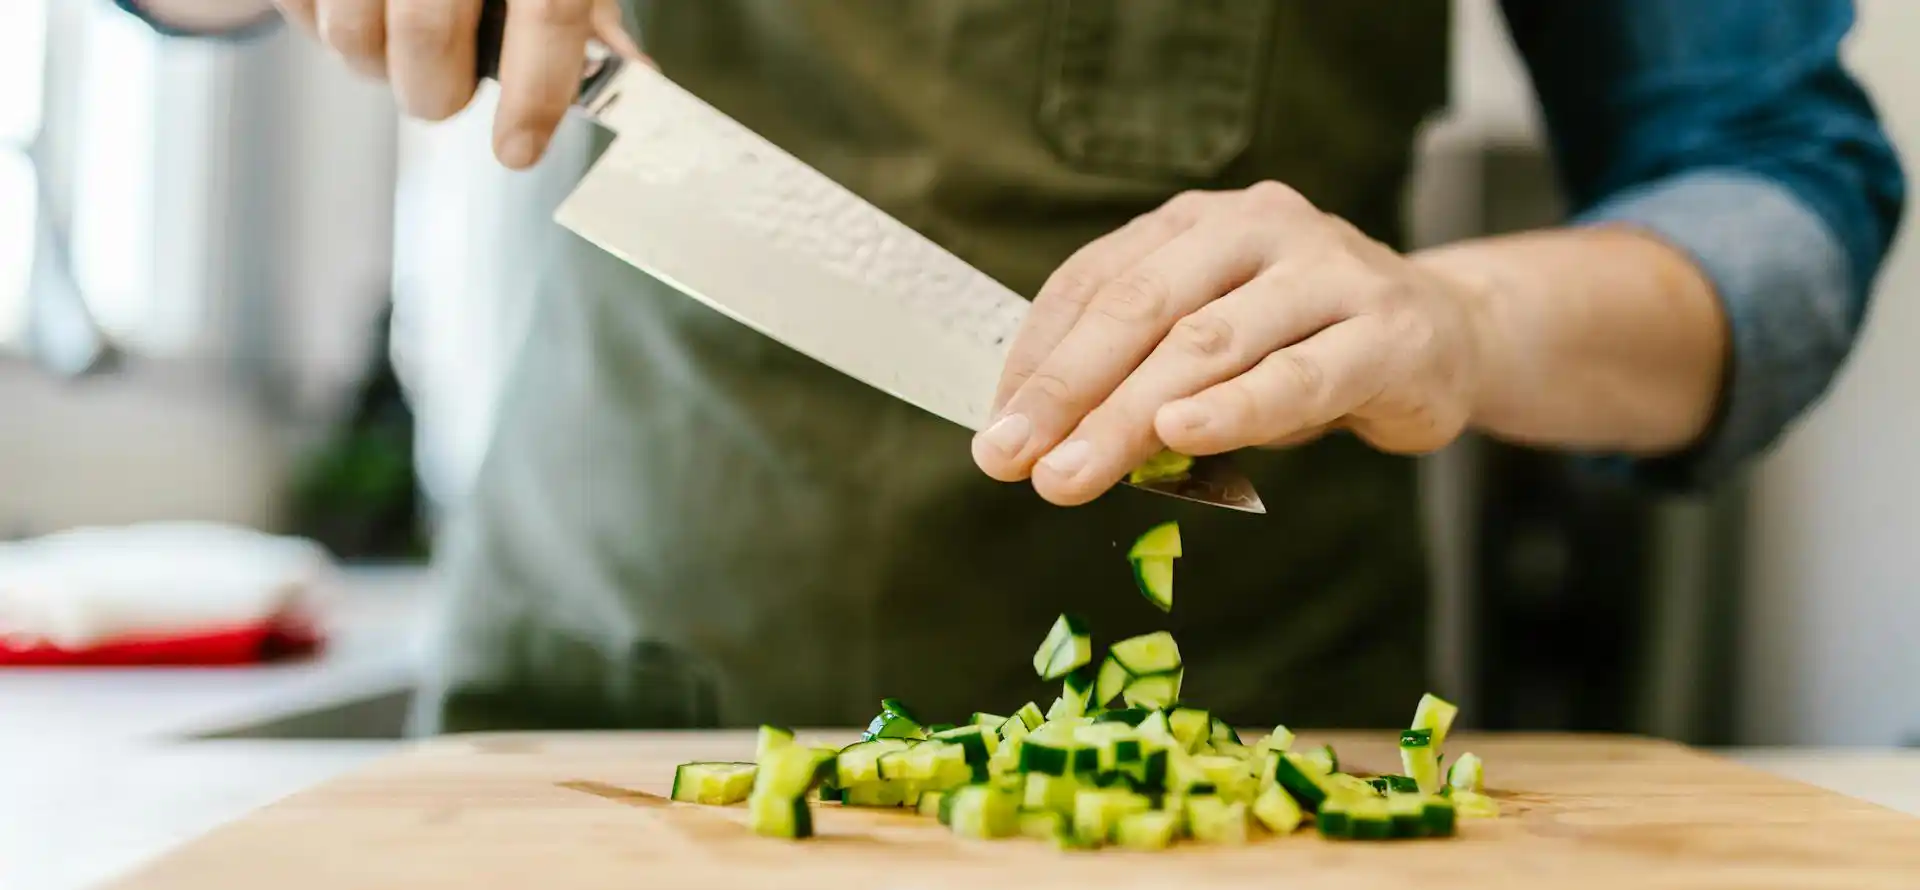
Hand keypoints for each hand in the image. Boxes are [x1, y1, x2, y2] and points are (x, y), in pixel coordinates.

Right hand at [274, 0, 643, 167]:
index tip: (518, 150)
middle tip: (444, 93)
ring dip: (374, 63)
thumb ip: (583, 13)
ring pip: (352, 34)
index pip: (547, 13)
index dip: (537, 92)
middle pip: (426, 35)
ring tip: (394, 36)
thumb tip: (634, 78)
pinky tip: (356, 4)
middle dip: (436, 93)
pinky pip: (300, 13)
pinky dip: (323, 27)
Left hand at [972, 182, 1491, 506]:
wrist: (1446, 336)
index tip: (994, 431)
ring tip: (1071, 471)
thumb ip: (1140, 376)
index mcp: (1197, 222)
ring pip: (1210, 342)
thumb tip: (1040, 436)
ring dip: (1129, 414)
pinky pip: (1299, 375)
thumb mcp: (1212, 348)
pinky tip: (1181, 434)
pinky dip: (1235, 407)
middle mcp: (1257, 226)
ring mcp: (1327, 269)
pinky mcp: (1387, 330)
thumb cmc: (1302, 346)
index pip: (1096, 281)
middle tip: (1013, 460)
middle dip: (1068, 389)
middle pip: (1143, 308)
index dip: (1038, 357)